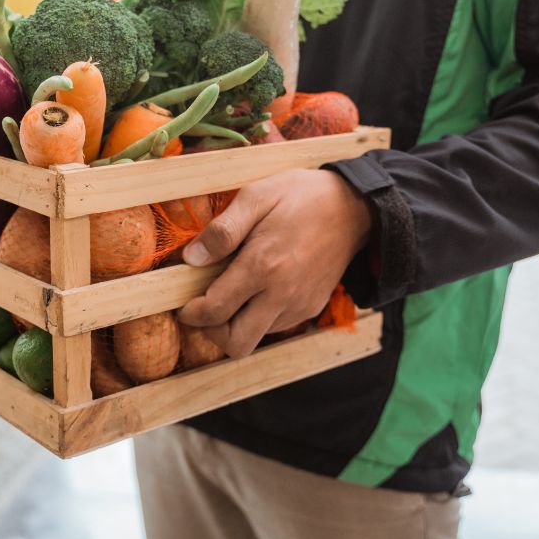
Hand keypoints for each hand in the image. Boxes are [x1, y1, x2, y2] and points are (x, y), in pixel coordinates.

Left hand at [177, 168, 372, 357]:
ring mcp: (299, 304)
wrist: (353, 207)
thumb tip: (191, 258)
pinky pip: (275, 327)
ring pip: (256, 338)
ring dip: (236, 325)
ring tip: (231, 293)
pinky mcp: (311, 307)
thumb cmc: (301, 196)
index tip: (184, 304)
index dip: (191, 313)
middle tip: (204, 309)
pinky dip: (258, 318)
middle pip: (236, 343)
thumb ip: (222, 230)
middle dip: (211, 332)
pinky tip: (256, 290)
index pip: (215, 310)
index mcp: (263, 266)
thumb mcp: (257, 196)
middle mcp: (282, 293)